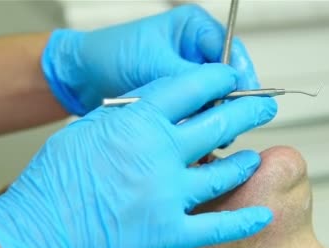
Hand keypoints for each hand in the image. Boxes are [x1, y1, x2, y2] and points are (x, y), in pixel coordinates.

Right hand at [0, 64, 275, 247]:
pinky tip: (262, 214)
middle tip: (263, 108)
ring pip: (224, 173)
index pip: (191, 88)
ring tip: (254, 157)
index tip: (230, 79)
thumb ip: (126, 118)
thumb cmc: (51, 182)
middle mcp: (160, 153)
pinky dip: (244, 221)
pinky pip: (218, 226)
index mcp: (137, 121)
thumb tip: (154, 110)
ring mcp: (168, 194)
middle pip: (218, 124)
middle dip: (246, 112)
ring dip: (244, 163)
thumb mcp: (87, 129)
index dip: (218, 80)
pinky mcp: (169, 233)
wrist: (37, 232)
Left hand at [41, 4, 259, 114]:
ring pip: (216, 100)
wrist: (83, 77)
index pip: (232, 51)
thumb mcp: (153, 63)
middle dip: (229, 102)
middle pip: (228, 79)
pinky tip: (196, 137)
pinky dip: (198, 125)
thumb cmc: (111, 55)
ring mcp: (187, 77)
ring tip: (212, 133)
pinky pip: (198, 113)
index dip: (242, 76)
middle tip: (229, 122)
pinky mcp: (179, 100)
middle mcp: (194, 52)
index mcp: (193, 29)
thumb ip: (188, 78)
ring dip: (214, 117)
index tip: (245, 98)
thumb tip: (220, 94)